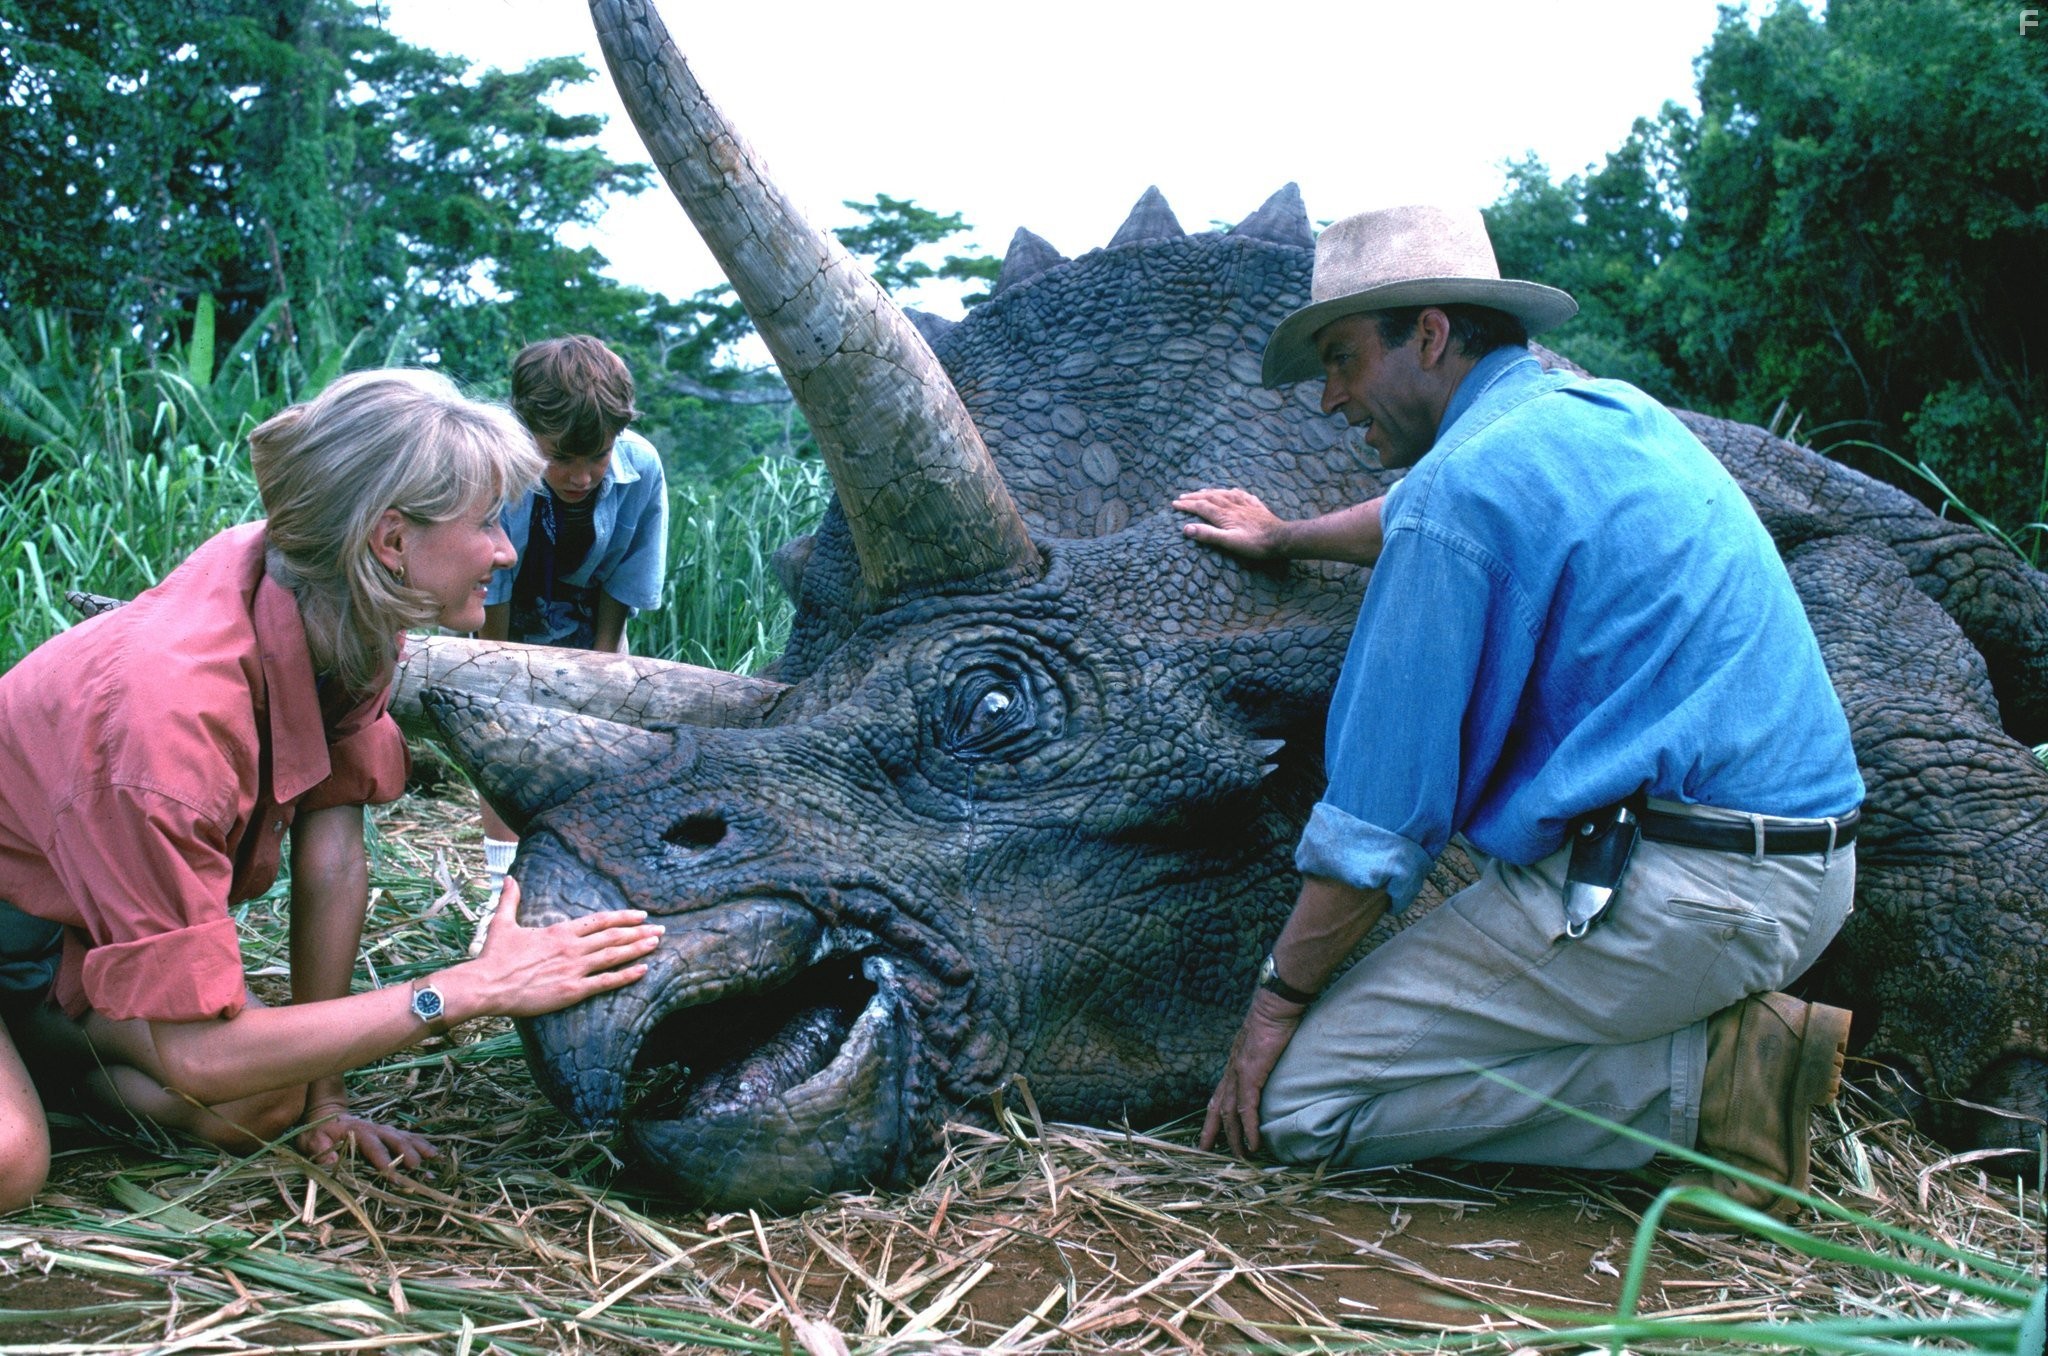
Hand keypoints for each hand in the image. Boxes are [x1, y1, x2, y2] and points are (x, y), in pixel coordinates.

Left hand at [297, 1103, 438, 1177]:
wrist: (326, 1115)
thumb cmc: (317, 1132)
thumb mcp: (310, 1140)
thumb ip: (319, 1148)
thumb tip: (332, 1158)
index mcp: (356, 1131)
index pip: (371, 1145)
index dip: (381, 1159)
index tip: (390, 1174)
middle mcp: (374, 1128)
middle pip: (394, 1139)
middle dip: (406, 1152)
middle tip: (415, 1167)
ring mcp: (383, 1129)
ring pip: (405, 1136)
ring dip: (418, 1147)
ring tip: (432, 1159)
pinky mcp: (388, 1133)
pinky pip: (408, 1136)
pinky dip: (422, 1144)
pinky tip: (434, 1153)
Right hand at [440, 877, 661, 1022]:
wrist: (486, 985)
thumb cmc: (494, 956)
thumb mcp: (502, 923)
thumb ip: (511, 899)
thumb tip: (510, 878)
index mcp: (559, 931)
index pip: (599, 921)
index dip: (622, 917)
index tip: (641, 915)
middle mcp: (572, 947)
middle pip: (613, 936)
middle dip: (639, 932)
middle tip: (661, 929)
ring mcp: (574, 969)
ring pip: (614, 956)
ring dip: (638, 948)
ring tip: (657, 943)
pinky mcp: (572, 990)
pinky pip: (605, 982)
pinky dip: (626, 975)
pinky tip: (643, 970)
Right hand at [1173, 487, 1290, 559]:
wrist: (1281, 538)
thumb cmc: (1255, 544)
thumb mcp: (1229, 543)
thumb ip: (1208, 535)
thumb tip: (1186, 528)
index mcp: (1224, 515)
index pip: (1201, 507)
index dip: (1187, 505)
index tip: (1174, 504)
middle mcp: (1233, 506)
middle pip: (1210, 497)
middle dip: (1195, 496)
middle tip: (1182, 496)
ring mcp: (1246, 505)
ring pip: (1225, 494)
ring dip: (1211, 492)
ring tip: (1203, 491)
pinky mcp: (1256, 507)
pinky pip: (1242, 495)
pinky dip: (1234, 492)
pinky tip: (1233, 490)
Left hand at [1199, 989, 1307, 1157]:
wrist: (1275, 1005)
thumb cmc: (1273, 1020)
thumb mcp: (1262, 1045)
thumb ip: (1260, 1061)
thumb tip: (1267, 1070)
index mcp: (1233, 1066)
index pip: (1217, 1097)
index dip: (1211, 1119)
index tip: (1207, 1136)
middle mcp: (1231, 1071)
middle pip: (1216, 1109)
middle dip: (1212, 1133)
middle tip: (1207, 1153)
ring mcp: (1238, 1073)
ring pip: (1229, 1113)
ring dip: (1234, 1138)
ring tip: (1239, 1158)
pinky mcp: (1250, 1073)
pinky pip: (1247, 1108)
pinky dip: (1249, 1128)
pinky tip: (1253, 1144)